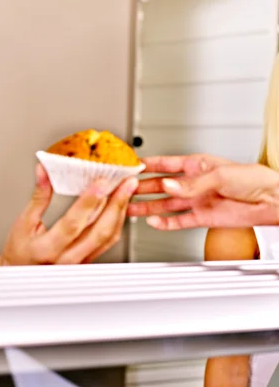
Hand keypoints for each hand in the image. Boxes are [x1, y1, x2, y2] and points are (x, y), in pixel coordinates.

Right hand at [0, 163, 137, 265]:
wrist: (19, 275)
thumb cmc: (19, 251)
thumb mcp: (23, 223)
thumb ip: (38, 197)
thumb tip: (44, 172)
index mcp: (47, 248)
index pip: (72, 224)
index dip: (88, 202)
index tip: (100, 183)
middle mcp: (67, 258)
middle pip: (99, 231)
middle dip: (116, 204)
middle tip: (127, 183)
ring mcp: (80, 262)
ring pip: (108, 237)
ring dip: (120, 212)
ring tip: (127, 190)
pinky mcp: (89, 261)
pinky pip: (108, 242)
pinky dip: (117, 222)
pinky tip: (119, 207)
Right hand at [127, 154, 278, 229]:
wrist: (272, 201)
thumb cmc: (254, 179)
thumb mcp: (219, 175)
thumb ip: (191, 184)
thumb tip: (168, 186)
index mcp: (196, 165)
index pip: (164, 164)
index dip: (146, 165)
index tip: (129, 167)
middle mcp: (193, 183)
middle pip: (159, 185)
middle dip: (141, 187)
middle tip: (123, 189)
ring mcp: (196, 201)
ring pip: (164, 204)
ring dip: (146, 206)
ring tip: (129, 207)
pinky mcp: (201, 217)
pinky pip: (177, 220)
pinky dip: (163, 223)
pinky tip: (152, 222)